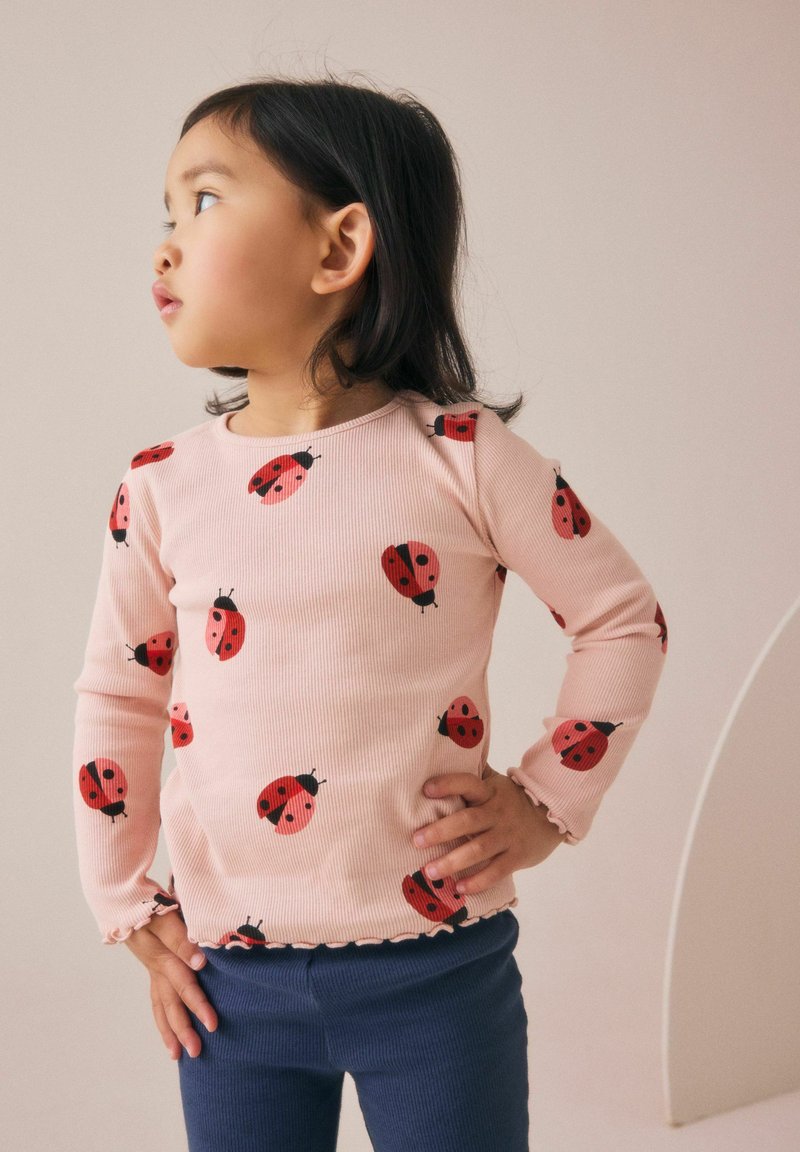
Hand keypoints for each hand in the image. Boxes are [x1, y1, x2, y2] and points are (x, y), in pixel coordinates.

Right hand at [123, 910, 218, 1059]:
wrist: (123, 898)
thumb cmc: (148, 903)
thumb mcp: (164, 915)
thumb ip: (181, 938)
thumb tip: (199, 963)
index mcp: (161, 957)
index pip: (183, 985)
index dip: (198, 1005)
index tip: (212, 1023)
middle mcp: (156, 968)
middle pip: (170, 1003)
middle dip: (184, 1029)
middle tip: (197, 1051)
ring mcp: (152, 969)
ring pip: (160, 1005)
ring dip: (170, 1029)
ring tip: (178, 1054)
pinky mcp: (153, 967)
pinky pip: (157, 999)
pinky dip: (163, 1017)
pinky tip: (170, 1031)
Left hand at [412, 766, 566, 894]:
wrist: (551, 816)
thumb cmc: (510, 799)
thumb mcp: (495, 782)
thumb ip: (473, 776)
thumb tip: (444, 756)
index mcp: (489, 792)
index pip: (468, 783)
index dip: (448, 784)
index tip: (426, 789)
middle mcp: (497, 812)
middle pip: (468, 821)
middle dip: (441, 831)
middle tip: (416, 840)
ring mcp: (508, 836)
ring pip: (479, 850)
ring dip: (453, 862)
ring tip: (429, 872)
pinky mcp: (517, 857)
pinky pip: (496, 871)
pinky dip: (478, 881)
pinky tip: (459, 889)